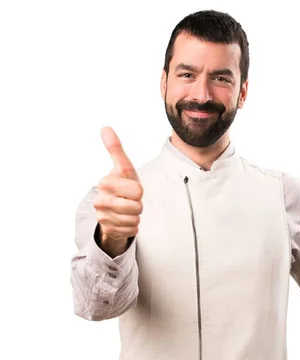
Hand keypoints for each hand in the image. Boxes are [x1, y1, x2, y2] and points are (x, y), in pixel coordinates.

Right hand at [93, 126, 142, 240]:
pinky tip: (125, 222)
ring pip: (134, 220)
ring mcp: (102, 217)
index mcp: (105, 182)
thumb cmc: (122, 186)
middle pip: (136, 207)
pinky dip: (132, 228)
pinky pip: (131, 231)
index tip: (132, 189)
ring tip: (128, 211)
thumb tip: (105, 128)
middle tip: (131, 201)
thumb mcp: (123, 168)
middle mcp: (100, 200)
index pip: (137, 190)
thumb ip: (116, 149)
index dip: (139, 190)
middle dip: (139, 205)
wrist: (112, 210)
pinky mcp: (107, 230)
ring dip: (136, 217)